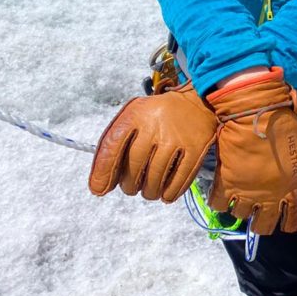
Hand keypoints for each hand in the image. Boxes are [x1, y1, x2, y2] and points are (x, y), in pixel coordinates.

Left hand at [89, 83, 217, 202]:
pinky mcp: (197, 147)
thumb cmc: (158, 116)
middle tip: (131, 187)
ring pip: (156, 178)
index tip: (99, 189)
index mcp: (136, 114)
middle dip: (129, 185)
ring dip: (150, 192)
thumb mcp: (134, 116)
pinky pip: (180, 179)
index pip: (112, 146)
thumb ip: (115, 144)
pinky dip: (171, 192)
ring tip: (149, 191)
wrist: (198, 101)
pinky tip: (166, 194)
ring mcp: (178, 137)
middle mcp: (156, 125)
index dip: (102, 171)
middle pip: (134, 167)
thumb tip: (101, 184)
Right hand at [206, 67, 296, 234]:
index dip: (289, 224)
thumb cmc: (286, 124)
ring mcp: (247, 192)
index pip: (293, 220)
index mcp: (294, 189)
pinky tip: (223, 192)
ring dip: (241, 208)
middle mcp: (271, 197)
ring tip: (240, 196)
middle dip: (261, 223)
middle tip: (258, 213)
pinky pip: (218, 204)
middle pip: (263, 226)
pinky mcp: (227, 183)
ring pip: (240, 215)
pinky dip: (219, 201)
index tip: (286, 224)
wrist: (259, 112)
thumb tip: (294, 179)